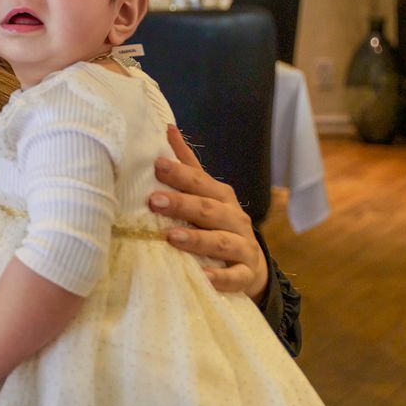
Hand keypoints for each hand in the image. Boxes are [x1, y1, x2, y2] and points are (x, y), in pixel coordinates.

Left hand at [151, 125, 269, 300]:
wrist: (251, 266)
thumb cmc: (218, 223)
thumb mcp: (206, 194)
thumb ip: (188, 165)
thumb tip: (167, 128)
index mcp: (221, 197)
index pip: (200, 182)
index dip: (180, 173)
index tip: (156, 165)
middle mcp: (234, 218)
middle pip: (208, 209)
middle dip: (182, 204)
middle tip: (154, 201)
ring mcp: (243, 246)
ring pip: (222, 241)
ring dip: (197, 238)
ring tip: (171, 237)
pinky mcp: (246, 274)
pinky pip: (234, 276)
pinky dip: (219, 276)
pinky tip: (200, 275)